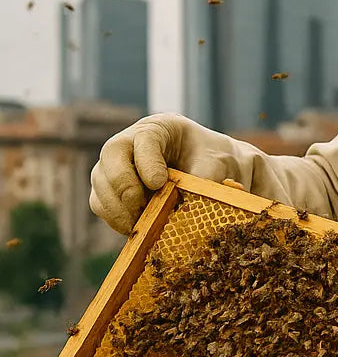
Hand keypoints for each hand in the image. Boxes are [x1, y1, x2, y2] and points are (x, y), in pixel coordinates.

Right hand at [89, 114, 243, 234]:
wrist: (207, 169)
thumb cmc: (211, 160)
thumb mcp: (217, 164)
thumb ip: (205, 179)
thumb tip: (192, 207)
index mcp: (158, 128)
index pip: (143, 139)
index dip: (147, 163)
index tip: (159, 184)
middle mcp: (128, 142)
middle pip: (111, 157)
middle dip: (126, 187)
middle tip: (145, 209)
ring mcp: (113, 166)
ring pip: (101, 185)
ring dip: (120, 209)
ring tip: (145, 224)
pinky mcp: (108, 190)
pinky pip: (100, 205)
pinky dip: (117, 220)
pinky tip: (139, 228)